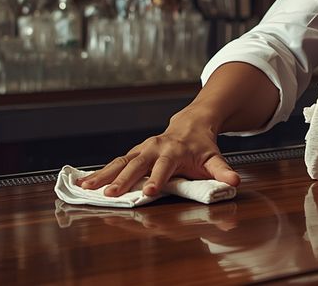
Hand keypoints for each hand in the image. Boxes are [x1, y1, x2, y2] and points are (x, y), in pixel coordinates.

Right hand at [78, 106, 239, 196]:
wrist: (191, 124)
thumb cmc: (202, 146)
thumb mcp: (214, 158)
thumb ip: (222, 171)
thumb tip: (234, 182)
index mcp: (174, 150)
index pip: (164, 167)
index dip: (157, 179)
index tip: (149, 192)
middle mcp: (155, 147)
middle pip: (137, 164)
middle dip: (123, 179)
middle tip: (110, 194)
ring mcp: (142, 149)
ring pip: (120, 161)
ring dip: (103, 174)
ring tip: (85, 188)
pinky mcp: (134, 152)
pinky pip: (115, 162)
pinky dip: (99, 172)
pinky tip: (83, 181)